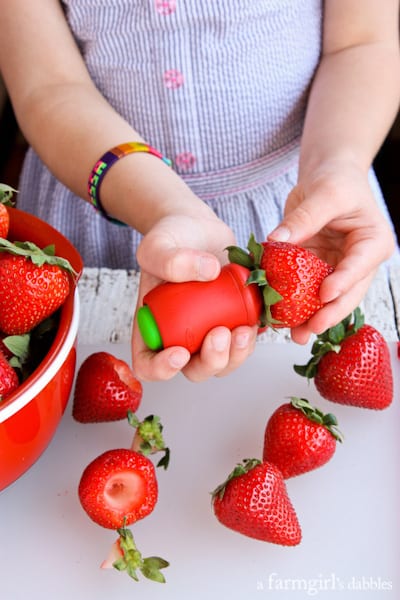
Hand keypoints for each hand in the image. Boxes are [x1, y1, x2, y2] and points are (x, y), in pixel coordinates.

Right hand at [131, 214, 257, 381]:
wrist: (198, 227)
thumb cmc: (171, 238)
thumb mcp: (159, 244)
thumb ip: (171, 259)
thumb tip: (208, 272)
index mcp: (153, 328)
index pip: (149, 365)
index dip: (162, 369)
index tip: (179, 352)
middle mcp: (181, 337)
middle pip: (194, 370)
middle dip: (211, 361)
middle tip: (221, 333)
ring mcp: (209, 333)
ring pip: (224, 362)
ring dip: (237, 354)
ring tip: (245, 329)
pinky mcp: (234, 322)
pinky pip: (245, 342)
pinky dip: (254, 337)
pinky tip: (258, 320)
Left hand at [269, 161, 395, 343]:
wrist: (328, 176)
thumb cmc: (335, 180)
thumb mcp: (323, 193)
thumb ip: (303, 218)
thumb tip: (277, 240)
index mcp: (373, 242)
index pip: (359, 266)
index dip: (343, 282)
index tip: (324, 295)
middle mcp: (360, 261)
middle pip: (347, 293)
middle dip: (329, 313)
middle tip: (310, 328)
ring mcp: (339, 268)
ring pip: (328, 299)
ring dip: (312, 317)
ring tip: (295, 334)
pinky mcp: (318, 270)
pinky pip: (307, 290)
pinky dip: (296, 303)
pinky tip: (282, 317)